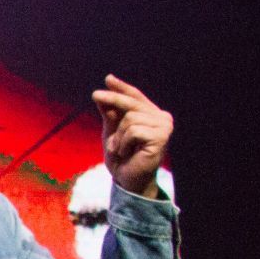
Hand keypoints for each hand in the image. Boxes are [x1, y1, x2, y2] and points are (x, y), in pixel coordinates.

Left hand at [94, 75, 172, 197]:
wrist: (126, 180)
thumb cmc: (120, 156)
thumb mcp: (111, 132)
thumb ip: (109, 114)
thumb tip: (101, 95)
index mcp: (152, 114)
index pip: (136, 97)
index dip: (122, 88)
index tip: (108, 78)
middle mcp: (162, 117)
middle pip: (132, 103)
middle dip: (112, 100)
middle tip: (95, 95)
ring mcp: (164, 126)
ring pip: (130, 118)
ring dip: (118, 136)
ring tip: (120, 149)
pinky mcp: (161, 137)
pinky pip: (134, 131)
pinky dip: (124, 143)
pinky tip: (127, 153)